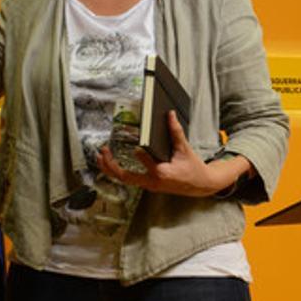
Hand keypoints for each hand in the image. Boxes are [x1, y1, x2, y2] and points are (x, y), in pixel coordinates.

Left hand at [97, 111, 246, 196]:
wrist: (200, 185)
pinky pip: (130, 180)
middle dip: (111, 165)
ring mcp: (149, 185)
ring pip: (125, 180)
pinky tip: (111, 164)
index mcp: (162, 172)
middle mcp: (153, 181)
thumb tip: (169, 115)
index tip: (133, 142)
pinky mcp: (149, 185)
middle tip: (103, 152)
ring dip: (110, 169)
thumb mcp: (185, 149)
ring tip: (100, 157)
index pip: (144, 159)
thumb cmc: (193, 168)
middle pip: (125, 177)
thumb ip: (176, 132)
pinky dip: (119, 172)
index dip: (138, 150)